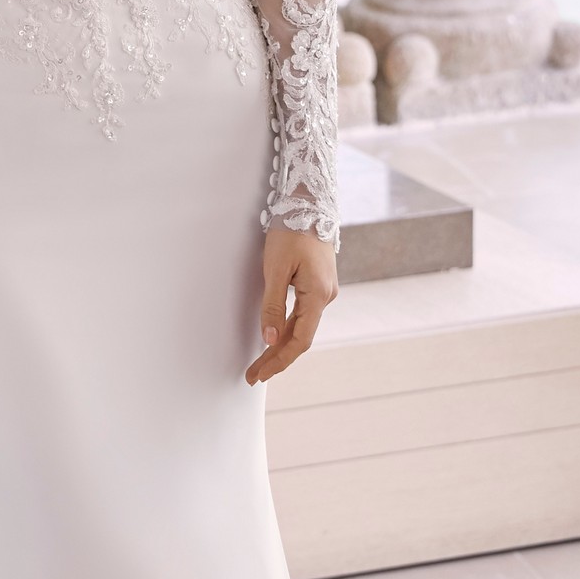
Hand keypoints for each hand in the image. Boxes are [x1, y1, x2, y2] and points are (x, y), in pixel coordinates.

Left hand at [245, 227, 336, 387]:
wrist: (309, 203)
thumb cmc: (291, 231)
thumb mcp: (275, 269)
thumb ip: (272, 306)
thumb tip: (269, 338)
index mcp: (318, 295)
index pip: (299, 341)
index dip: (279, 360)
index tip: (260, 374)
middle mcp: (326, 296)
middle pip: (300, 337)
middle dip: (276, 358)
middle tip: (253, 375)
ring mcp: (324, 291)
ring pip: (302, 327)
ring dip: (280, 345)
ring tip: (260, 362)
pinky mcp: (318, 284)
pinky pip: (303, 314)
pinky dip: (287, 329)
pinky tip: (274, 337)